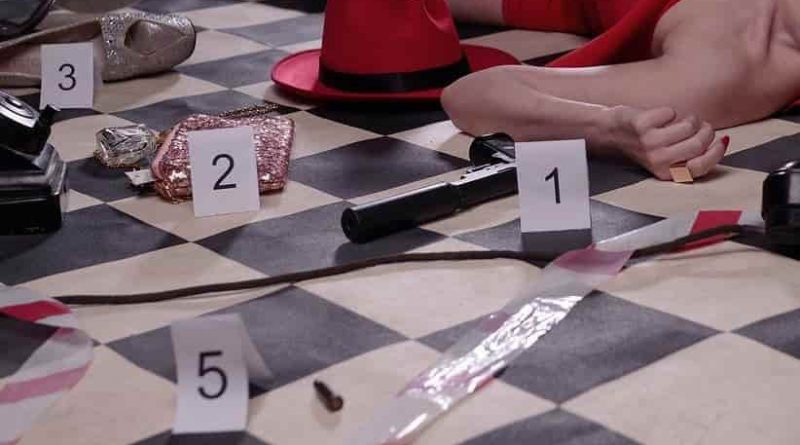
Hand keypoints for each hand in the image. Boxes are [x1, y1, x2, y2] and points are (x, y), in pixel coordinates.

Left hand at [601, 106, 729, 179]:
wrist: (611, 133)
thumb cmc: (645, 144)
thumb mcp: (668, 157)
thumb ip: (692, 154)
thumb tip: (725, 141)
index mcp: (667, 173)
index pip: (701, 167)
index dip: (716, 153)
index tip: (721, 140)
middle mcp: (658, 161)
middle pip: (699, 144)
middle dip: (706, 131)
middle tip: (699, 126)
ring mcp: (649, 143)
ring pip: (688, 126)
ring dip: (690, 119)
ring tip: (680, 121)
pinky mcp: (642, 126)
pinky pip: (671, 112)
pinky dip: (669, 111)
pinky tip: (658, 118)